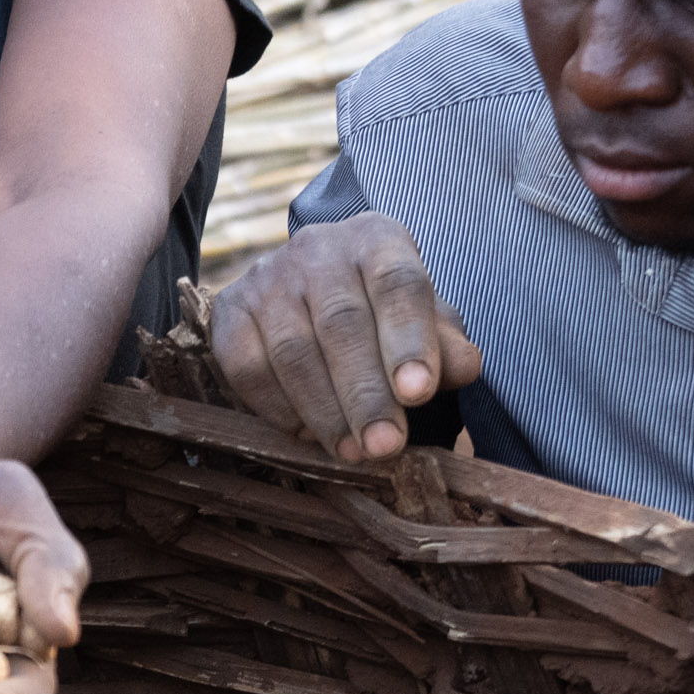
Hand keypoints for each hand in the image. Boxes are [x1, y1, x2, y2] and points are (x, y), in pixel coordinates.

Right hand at [211, 211, 482, 465]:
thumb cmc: (382, 317)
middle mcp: (318, 249)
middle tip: (385, 446)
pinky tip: (308, 435)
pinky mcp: (229, 311)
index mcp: (377, 240)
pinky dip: (278, 409)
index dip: (408, 340)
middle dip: (365, 393)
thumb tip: (464, 367)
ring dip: (324, 411)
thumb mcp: (424, 324)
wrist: (309, 297)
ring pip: (292, 350)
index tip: (418, 393)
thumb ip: (445, 346)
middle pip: (341, 324)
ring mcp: (266, 277)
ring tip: (353, 453)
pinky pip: (247, 367)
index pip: (397, 285)